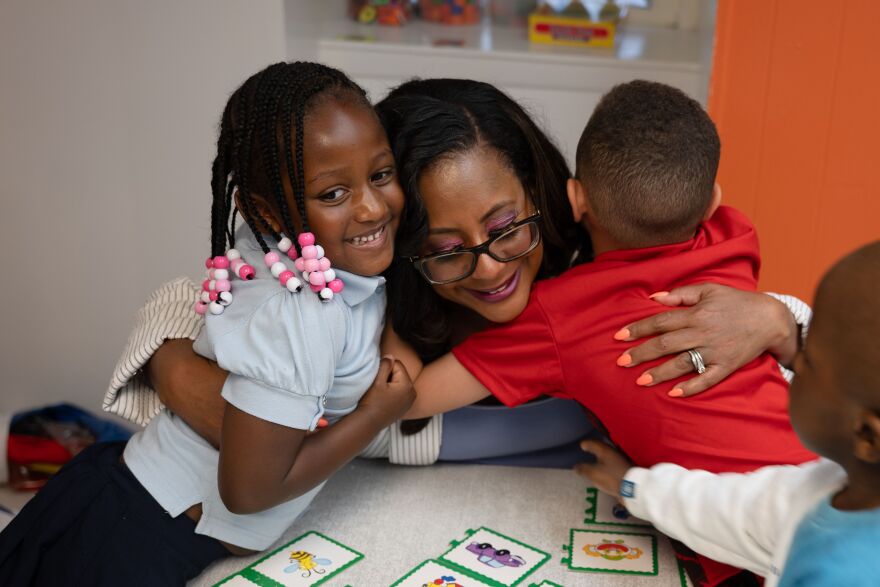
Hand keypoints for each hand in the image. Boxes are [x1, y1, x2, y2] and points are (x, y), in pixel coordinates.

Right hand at [357, 356, 414, 427]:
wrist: (368, 423)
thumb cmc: (372, 402)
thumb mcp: (378, 381)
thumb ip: (385, 365)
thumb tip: (391, 356)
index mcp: (408, 385)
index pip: (397, 364)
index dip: (385, 368)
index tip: (378, 379)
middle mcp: (413, 393)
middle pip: (400, 373)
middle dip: (390, 376)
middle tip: (379, 387)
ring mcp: (410, 401)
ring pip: (400, 382)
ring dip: (391, 384)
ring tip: (381, 394)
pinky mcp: (406, 407)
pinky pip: (400, 392)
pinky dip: (393, 392)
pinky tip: (385, 399)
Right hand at [574, 440, 632, 496]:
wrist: (632, 488)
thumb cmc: (611, 477)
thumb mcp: (593, 474)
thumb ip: (583, 469)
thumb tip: (576, 466)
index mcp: (605, 451)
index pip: (594, 443)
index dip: (587, 444)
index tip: (582, 444)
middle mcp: (613, 453)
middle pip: (601, 449)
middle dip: (594, 449)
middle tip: (587, 449)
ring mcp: (620, 461)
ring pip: (607, 456)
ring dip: (600, 457)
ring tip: (594, 460)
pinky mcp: (623, 469)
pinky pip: (611, 464)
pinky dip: (605, 464)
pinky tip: (603, 470)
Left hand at [614, 283, 796, 396]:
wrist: (770, 319)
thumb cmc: (736, 302)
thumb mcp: (709, 290)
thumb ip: (680, 293)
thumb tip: (654, 297)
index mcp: (696, 314)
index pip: (660, 321)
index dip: (638, 328)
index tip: (618, 336)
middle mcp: (703, 333)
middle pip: (666, 344)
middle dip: (642, 353)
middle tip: (621, 362)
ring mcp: (715, 352)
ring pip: (683, 363)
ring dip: (660, 373)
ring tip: (640, 380)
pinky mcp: (727, 366)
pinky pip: (707, 379)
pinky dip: (691, 387)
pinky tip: (674, 393)